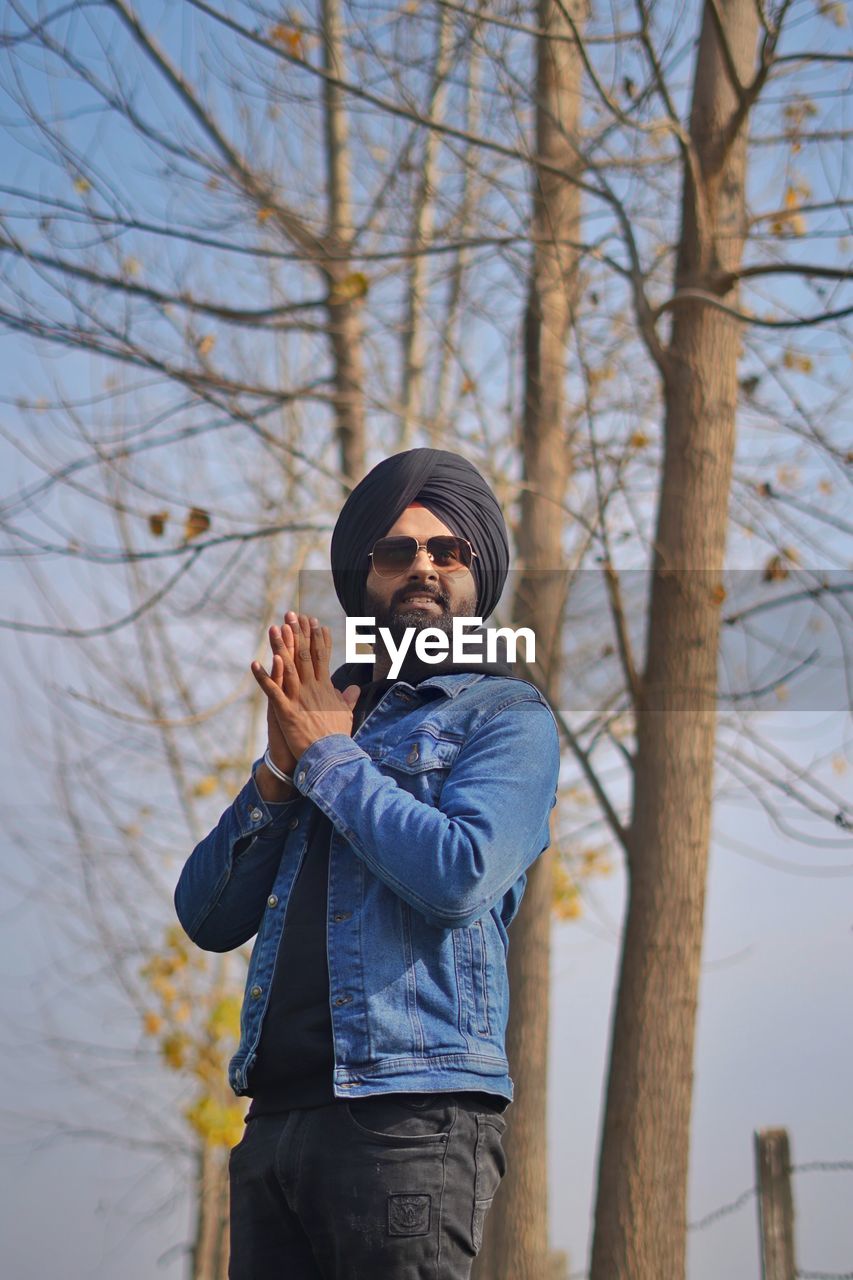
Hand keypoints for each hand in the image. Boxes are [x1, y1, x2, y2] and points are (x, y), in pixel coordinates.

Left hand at [251, 612, 360, 763]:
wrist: (330, 757)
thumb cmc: (338, 737)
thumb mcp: (346, 714)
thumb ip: (347, 698)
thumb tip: (353, 688)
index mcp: (326, 688)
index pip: (322, 657)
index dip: (317, 638)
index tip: (314, 622)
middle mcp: (312, 689)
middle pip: (304, 656)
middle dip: (298, 633)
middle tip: (292, 614)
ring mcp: (299, 699)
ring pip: (287, 668)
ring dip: (279, 647)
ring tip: (273, 628)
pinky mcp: (286, 711)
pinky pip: (272, 691)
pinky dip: (262, 677)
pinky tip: (254, 663)